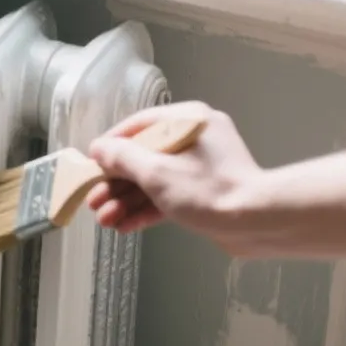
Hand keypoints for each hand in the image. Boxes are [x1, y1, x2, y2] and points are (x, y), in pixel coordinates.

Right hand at [84, 101, 267, 250]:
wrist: (255, 222)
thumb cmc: (208, 190)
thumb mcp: (156, 171)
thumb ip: (122, 158)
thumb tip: (99, 148)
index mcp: (188, 120)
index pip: (139, 125)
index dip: (111, 146)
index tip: (90, 164)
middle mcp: (195, 138)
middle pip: (144, 156)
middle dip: (116, 183)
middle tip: (94, 202)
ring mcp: (202, 166)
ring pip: (155, 180)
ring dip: (128, 200)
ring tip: (106, 220)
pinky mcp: (205, 191)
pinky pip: (169, 195)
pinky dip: (148, 209)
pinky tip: (126, 225)